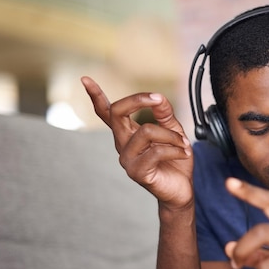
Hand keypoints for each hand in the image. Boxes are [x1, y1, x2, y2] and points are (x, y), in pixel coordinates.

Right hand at [81, 76, 193, 209]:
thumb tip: (158, 97)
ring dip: (171, 135)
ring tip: (183, 144)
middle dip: (139, 100)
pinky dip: (175, 149)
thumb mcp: (174, 131)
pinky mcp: (137, 172)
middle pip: (118, 113)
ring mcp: (127, 159)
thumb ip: (165, 114)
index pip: (107, 113)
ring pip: (146, 131)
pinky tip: (183, 153)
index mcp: (128, 133)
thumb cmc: (176, 161)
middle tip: (158, 98)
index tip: (85, 79)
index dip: (96, 96)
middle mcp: (123, 144)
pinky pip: (156, 151)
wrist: (182, 189)